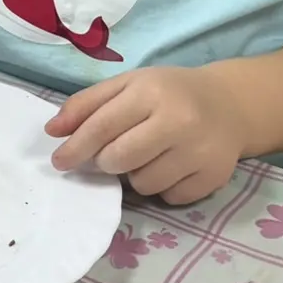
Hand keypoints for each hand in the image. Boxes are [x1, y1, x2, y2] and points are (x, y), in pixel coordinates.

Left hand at [45, 66, 251, 204]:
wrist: (230, 104)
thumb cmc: (169, 93)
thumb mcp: (128, 85)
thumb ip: (87, 104)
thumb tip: (52, 132)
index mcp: (152, 92)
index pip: (102, 126)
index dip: (75, 147)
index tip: (59, 161)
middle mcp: (179, 121)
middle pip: (119, 160)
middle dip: (106, 162)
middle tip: (112, 155)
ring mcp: (199, 152)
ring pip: (144, 184)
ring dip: (136, 175)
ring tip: (149, 155)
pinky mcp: (214, 177)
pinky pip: (170, 197)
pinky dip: (164, 187)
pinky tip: (172, 166)